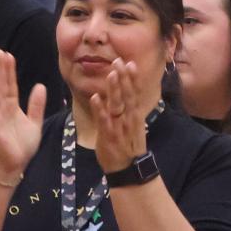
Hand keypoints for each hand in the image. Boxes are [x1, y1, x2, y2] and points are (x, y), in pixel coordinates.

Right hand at [0, 51, 47, 176]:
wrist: (12, 167)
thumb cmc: (21, 147)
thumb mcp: (34, 123)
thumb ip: (36, 105)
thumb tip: (40, 85)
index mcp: (12, 108)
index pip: (11, 85)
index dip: (10, 71)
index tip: (8, 55)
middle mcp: (2, 109)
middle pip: (2, 85)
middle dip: (1, 68)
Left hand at [90, 56, 152, 173]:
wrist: (127, 170)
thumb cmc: (127, 145)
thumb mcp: (132, 126)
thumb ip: (129, 110)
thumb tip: (126, 95)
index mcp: (134, 115)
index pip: (134, 93)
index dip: (132, 78)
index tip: (130, 63)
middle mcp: (129, 119)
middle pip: (127, 95)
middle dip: (124, 78)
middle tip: (120, 61)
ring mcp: (120, 127)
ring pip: (118, 105)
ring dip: (115, 89)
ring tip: (111, 74)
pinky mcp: (109, 136)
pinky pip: (104, 121)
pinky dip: (100, 109)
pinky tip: (95, 98)